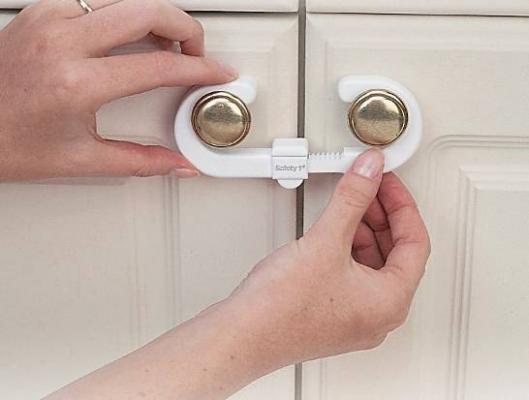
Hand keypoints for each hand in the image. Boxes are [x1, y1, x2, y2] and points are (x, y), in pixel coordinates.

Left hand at [0, 0, 236, 180]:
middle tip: (198, 51)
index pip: (158, 66)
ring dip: (156, 18)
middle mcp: (62, 41)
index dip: (199, 70)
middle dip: (186, 27)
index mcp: (76, 82)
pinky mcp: (40, 13)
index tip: (217, 72)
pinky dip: (123, 15)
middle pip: (146, 10)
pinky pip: (97, 0)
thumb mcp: (82, 160)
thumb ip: (143, 162)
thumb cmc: (9, 144)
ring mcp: (48, 20)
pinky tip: (129, 36)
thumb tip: (178, 164)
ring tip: (168, 45)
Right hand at [44, 150, 430, 399]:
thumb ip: (350, 198)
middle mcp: (372, 310)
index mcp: (386, 299)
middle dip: (379, 210)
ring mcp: (346, 311)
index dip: (403, 202)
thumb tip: (368, 167)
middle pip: (394, 249)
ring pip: (369, 257)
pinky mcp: (320, 305)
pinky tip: (322, 225)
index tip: (387, 176)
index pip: (415, 242)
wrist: (231, 338)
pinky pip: (344, 266)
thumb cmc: (272, 308)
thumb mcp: (322, 240)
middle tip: (364, 181)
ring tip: (342, 198)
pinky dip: (339, 241)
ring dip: (358, 225)